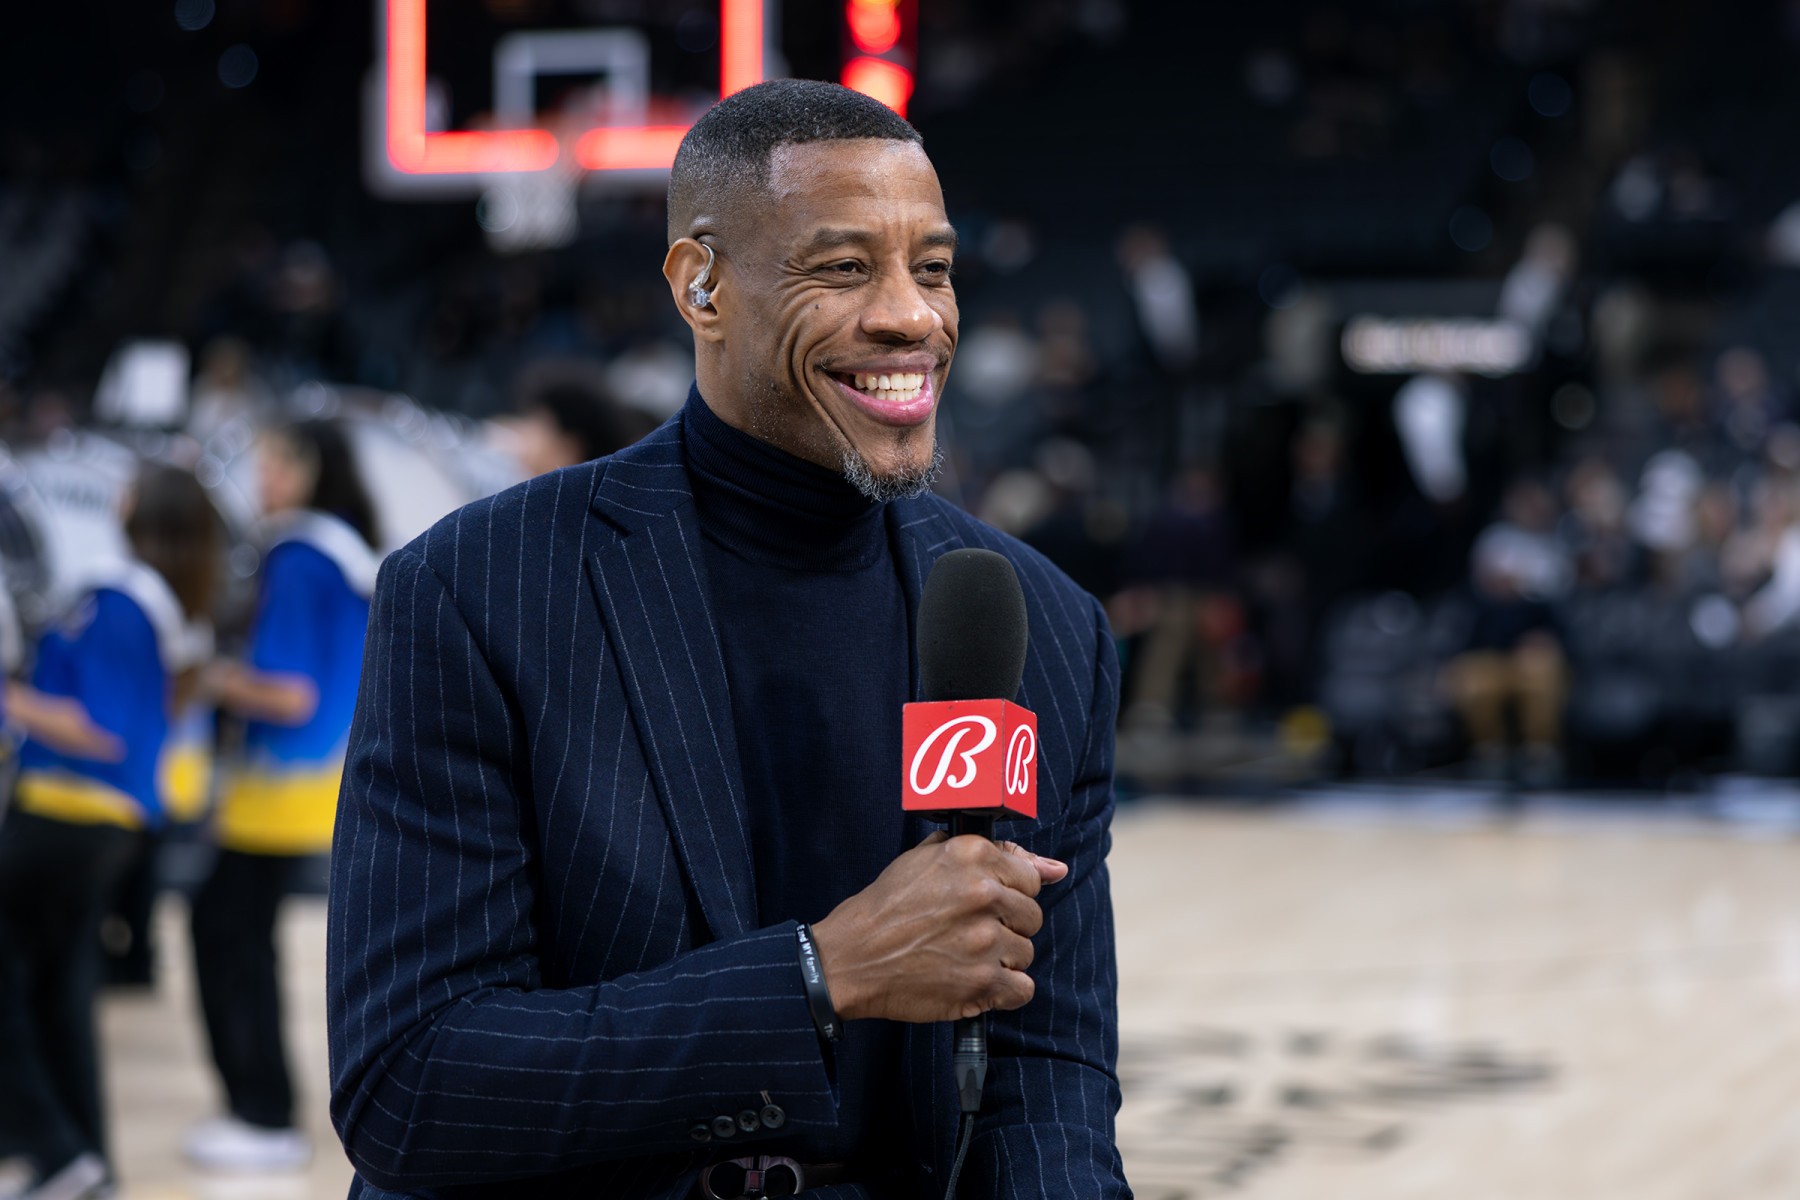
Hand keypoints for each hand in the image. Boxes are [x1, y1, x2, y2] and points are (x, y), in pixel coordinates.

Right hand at [809, 832, 1067, 1024]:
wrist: (851, 957)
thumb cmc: (886, 908)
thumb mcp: (927, 860)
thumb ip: (993, 854)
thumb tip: (1055, 867)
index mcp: (971, 856)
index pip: (1029, 875)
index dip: (1009, 892)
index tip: (988, 904)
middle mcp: (983, 893)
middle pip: (1031, 915)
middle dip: (1007, 926)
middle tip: (970, 933)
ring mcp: (984, 940)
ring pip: (1025, 952)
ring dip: (1001, 959)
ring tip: (964, 957)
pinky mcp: (981, 982)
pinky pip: (1022, 989)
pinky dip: (1002, 991)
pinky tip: (977, 983)